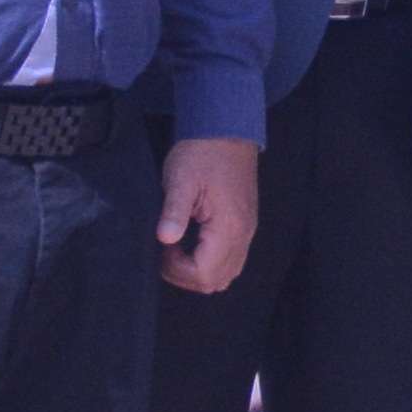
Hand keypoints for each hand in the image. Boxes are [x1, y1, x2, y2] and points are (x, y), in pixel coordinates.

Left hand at [159, 134, 260, 293]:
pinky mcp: (245, 224)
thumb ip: (174, 211)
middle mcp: (244, 234)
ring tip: (179, 247)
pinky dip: (210, 261)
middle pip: (216, 281)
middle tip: (167, 250)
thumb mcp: (180, 179)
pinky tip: (192, 240)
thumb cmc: (201, 153)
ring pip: (226, 274)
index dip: (176, 270)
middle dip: (186, 275)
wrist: (227, 130)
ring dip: (198, 271)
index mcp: (229, 226)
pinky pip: (231, 259)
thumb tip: (164, 239)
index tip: (163, 245)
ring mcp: (248, 230)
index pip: (204, 274)